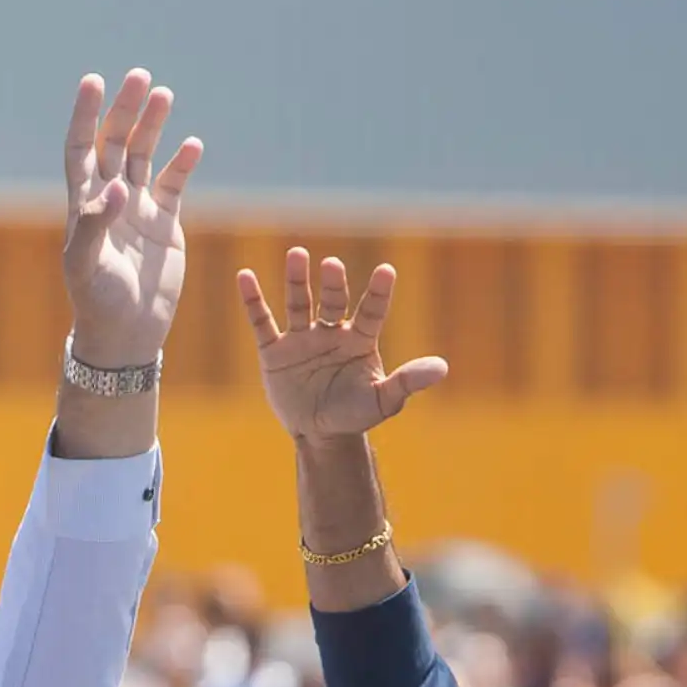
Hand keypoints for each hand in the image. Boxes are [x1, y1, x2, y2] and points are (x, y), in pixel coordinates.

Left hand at [62, 70, 202, 369]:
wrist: (127, 333)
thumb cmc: (98, 302)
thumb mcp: (87, 265)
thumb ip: (96, 223)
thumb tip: (117, 186)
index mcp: (85, 203)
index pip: (81, 148)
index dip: (86, 116)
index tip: (93, 82)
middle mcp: (110, 199)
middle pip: (116, 142)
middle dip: (126, 110)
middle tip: (140, 77)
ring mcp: (138, 209)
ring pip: (145, 156)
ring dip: (154, 125)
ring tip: (164, 95)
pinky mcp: (165, 223)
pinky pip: (174, 184)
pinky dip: (183, 163)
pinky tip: (192, 144)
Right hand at [238, 252, 446, 443]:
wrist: (320, 433)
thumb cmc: (355, 415)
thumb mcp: (382, 402)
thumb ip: (407, 382)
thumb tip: (442, 368)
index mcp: (360, 340)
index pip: (372, 311)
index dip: (378, 293)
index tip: (386, 272)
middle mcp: (332, 332)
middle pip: (333, 301)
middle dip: (334, 284)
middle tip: (332, 264)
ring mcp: (302, 339)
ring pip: (300, 304)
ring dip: (298, 280)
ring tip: (297, 254)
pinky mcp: (275, 352)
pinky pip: (263, 322)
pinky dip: (253, 301)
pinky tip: (245, 277)